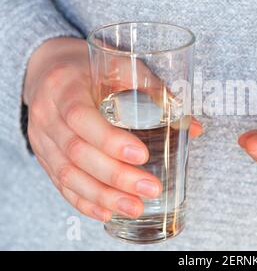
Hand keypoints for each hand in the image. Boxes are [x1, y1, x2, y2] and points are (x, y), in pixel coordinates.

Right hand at [24, 37, 202, 220]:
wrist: (48, 68)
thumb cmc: (90, 66)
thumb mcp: (120, 65)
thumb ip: (154, 91)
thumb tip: (193, 127)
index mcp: (65, 87)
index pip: (81, 118)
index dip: (110, 140)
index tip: (141, 155)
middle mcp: (48, 116)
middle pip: (77, 153)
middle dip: (116, 176)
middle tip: (150, 189)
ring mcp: (42, 139)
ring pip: (68, 175)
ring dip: (103, 196)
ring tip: (135, 208)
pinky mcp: (45, 156)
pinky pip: (60, 184)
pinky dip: (84, 200)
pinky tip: (107, 212)